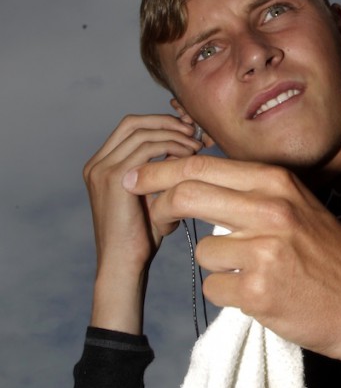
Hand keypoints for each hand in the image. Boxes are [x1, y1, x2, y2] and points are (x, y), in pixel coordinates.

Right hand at [84, 115, 202, 330]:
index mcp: (101, 166)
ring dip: (174, 135)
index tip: (188, 130)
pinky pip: (147, 148)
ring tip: (196, 147)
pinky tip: (189, 157)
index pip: (130, 128)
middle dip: (167, 122)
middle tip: (194, 132)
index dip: (160, 122)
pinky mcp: (114, 178)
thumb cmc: (141, 238)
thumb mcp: (152, 197)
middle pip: (134, 122)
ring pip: (143, 132)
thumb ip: (163, 172)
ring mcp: (102, 169)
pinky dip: (171, 146)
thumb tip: (190, 150)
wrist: (124, 265)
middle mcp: (97, 164)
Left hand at [122, 154, 340, 357]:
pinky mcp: (259, 291)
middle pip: (188, 195)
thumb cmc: (331, 258)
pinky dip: (229, 294)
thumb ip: (254, 192)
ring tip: (252, 272)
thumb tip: (197, 180)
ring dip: (216, 264)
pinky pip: (214, 287)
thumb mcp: (299, 206)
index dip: (162, 171)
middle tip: (153, 216)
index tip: (136, 177)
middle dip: (160, 205)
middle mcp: (271, 209)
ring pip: (202, 250)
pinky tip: (259, 295)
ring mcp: (265, 250)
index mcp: (278, 183)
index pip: (204, 166)